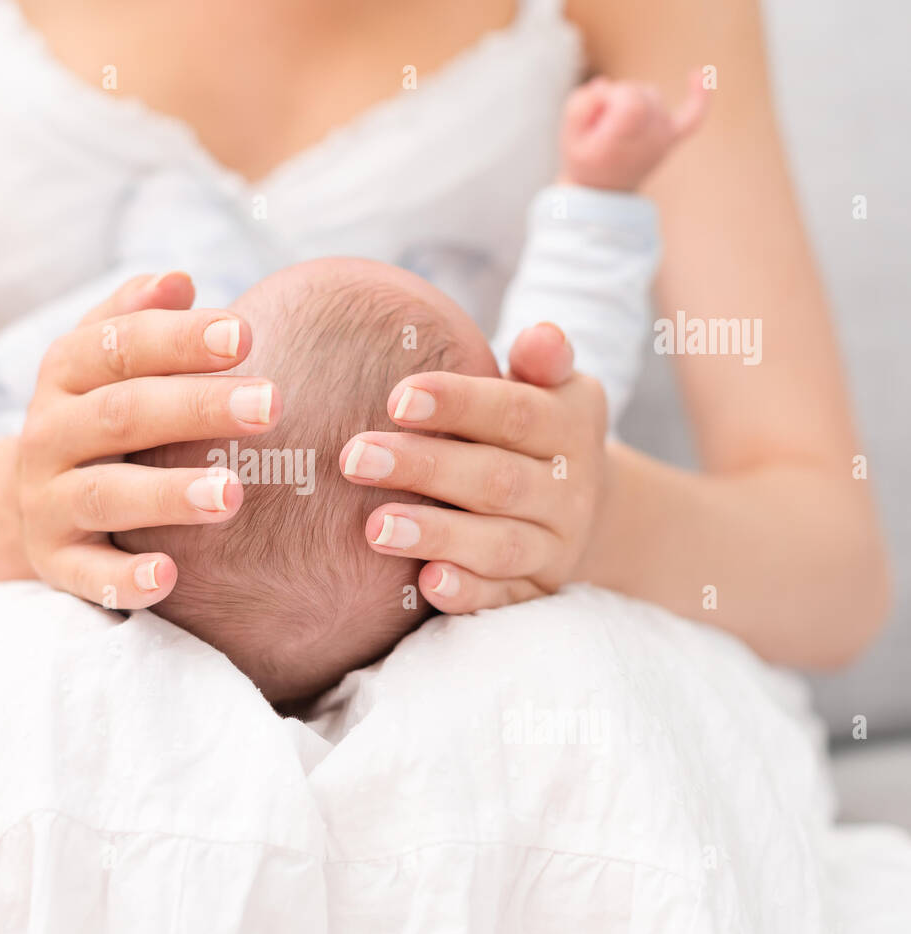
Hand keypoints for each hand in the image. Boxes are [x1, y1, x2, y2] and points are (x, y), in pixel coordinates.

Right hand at [18, 271, 280, 608]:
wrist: (32, 498)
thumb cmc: (98, 416)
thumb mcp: (104, 362)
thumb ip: (137, 318)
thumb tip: (179, 278)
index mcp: (65, 375)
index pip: (119, 346)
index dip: (180, 339)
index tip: (246, 334)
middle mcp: (48, 434)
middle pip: (121, 414)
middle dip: (197, 408)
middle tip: (273, 405)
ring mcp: (48, 502)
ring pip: (105, 495)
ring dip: (168, 494)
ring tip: (233, 494)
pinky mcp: (55, 563)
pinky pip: (86, 575)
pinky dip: (124, 579)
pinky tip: (170, 576)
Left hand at [339, 323, 607, 612]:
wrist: (578, 505)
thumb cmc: (528, 430)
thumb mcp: (545, 389)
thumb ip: (539, 361)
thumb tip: (543, 335)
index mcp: (570, 426)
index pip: (517, 413)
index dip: (459, 405)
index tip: (397, 398)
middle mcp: (570, 490)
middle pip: (496, 480)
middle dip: (425, 468)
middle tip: (354, 458)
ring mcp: (554, 547)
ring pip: (498, 545)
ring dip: (436, 535)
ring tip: (375, 528)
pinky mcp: (535, 593)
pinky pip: (502, 599)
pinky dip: (467, 593)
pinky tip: (426, 583)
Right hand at [559, 67, 709, 190]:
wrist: (603, 193)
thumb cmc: (585, 161)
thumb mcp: (569, 136)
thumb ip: (580, 105)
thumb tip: (604, 85)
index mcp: (624, 138)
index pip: (629, 96)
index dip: (611, 95)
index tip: (597, 112)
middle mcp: (649, 137)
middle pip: (640, 92)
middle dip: (616, 98)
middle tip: (600, 125)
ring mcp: (663, 138)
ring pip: (653, 96)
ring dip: (632, 101)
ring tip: (615, 126)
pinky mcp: (672, 138)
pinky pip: (693, 116)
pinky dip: (699, 96)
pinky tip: (698, 74)